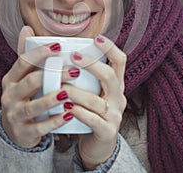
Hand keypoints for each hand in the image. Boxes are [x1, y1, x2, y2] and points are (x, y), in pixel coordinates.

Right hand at [1, 26, 78, 147]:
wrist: (15, 131)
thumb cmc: (23, 97)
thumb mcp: (21, 77)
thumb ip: (26, 54)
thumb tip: (27, 28)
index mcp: (10, 79)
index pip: (23, 61)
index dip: (40, 53)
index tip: (59, 45)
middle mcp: (9, 96)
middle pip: (30, 82)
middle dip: (53, 75)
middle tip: (75, 70)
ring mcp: (15, 115)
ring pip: (34, 106)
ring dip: (53, 98)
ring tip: (70, 92)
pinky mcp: (23, 133)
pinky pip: (40, 127)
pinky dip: (55, 121)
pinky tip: (70, 114)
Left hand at [61, 35, 126, 169]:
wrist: (98, 145)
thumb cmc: (90, 112)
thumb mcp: (93, 92)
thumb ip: (85, 76)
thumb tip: (65, 52)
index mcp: (115, 84)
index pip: (120, 61)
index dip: (110, 48)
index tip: (96, 38)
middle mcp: (118, 97)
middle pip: (110, 76)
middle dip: (91, 65)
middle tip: (73, 57)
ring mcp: (115, 115)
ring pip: (97, 101)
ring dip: (77, 92)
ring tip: (61, 87)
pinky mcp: (107, 131)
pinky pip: (93, 120)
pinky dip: (79, 112)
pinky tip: (66, 108)